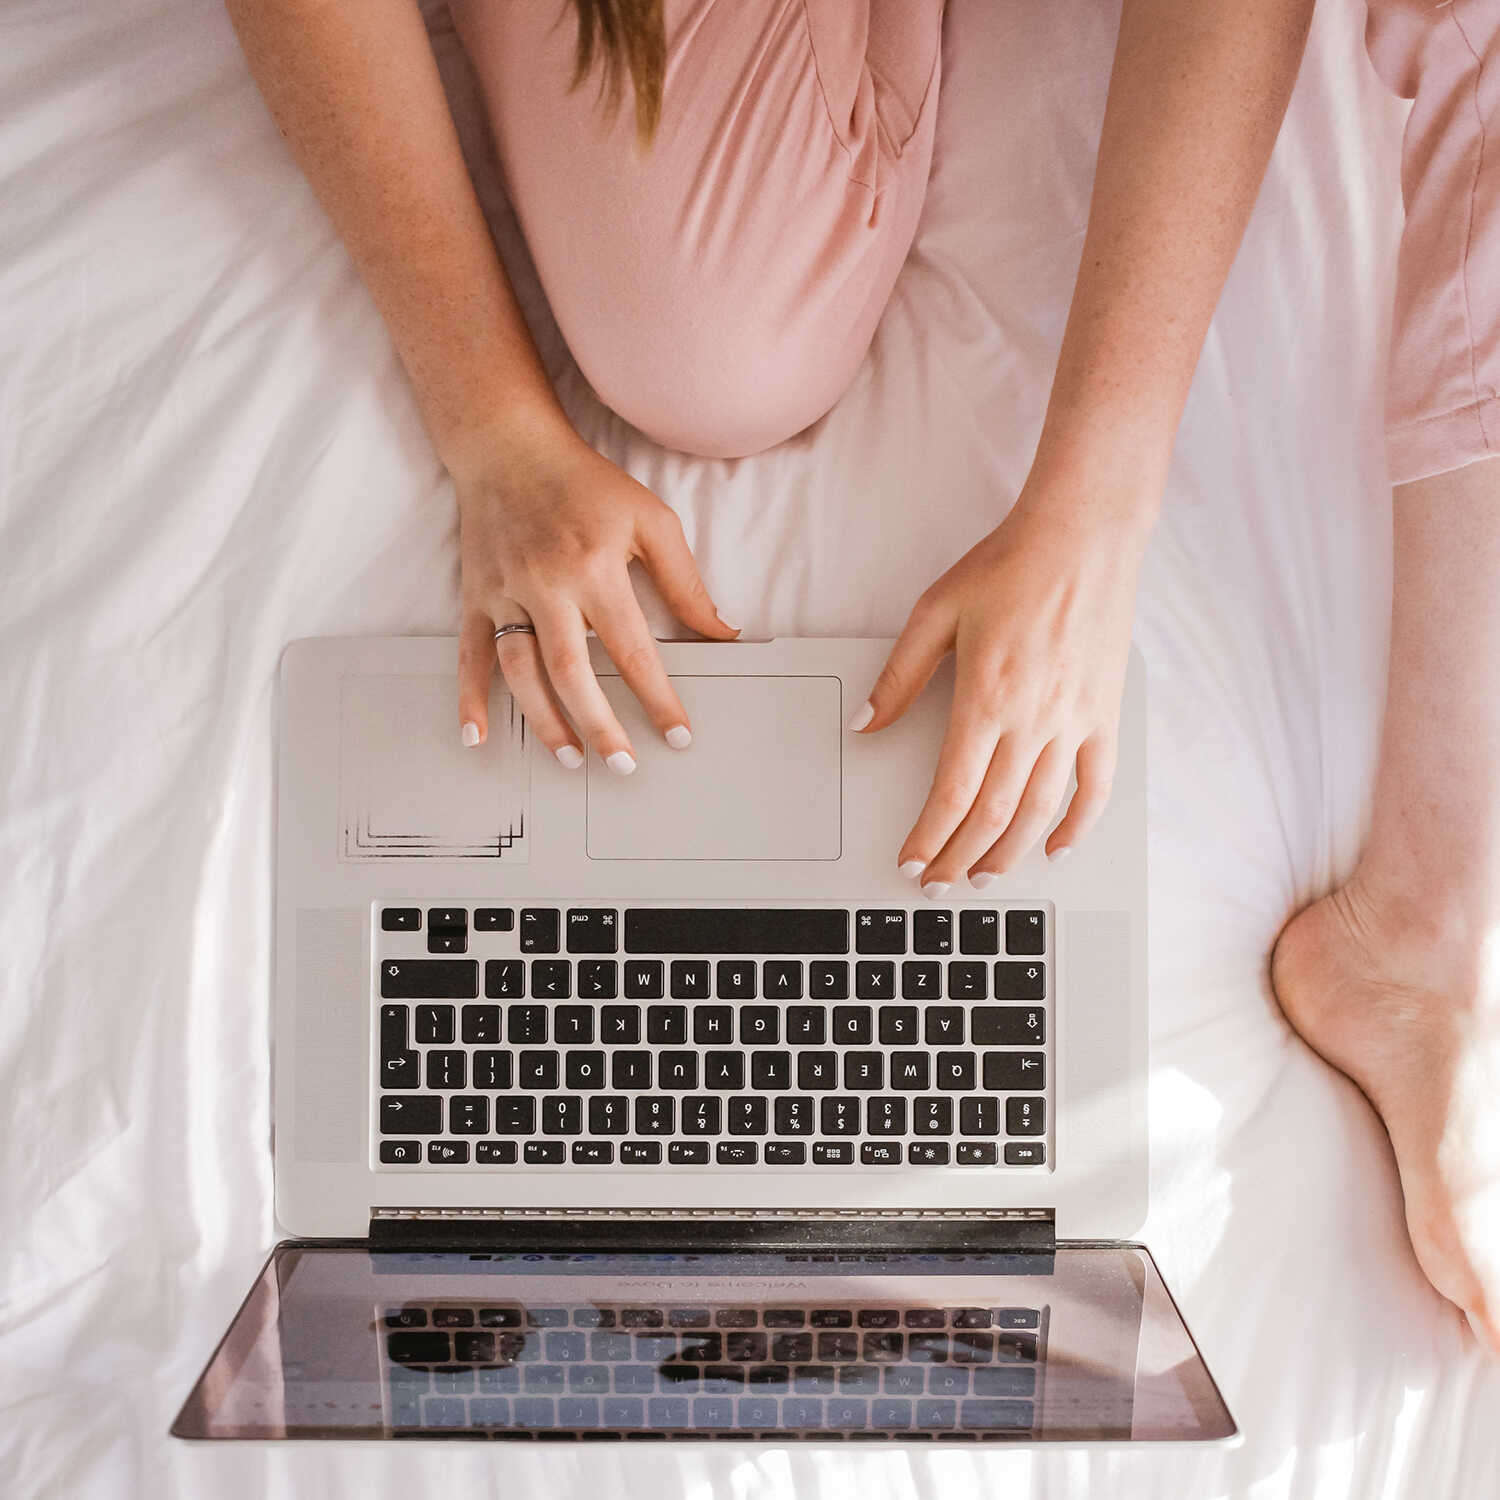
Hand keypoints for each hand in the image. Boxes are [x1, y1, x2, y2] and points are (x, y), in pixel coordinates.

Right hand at [454, 420, 738, 769]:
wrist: (509, 446)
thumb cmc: (585, 484)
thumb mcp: (651, 520)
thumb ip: (686, 583)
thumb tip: (721, 633)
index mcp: (595, 568)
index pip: (633, 650)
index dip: (658, 698)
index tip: (677, 735)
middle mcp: (546, 585)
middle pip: (573, 672)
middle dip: (600, 726)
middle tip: (625, 766)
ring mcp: (505, 592)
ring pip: (521, 672)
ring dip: (545, 722)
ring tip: (572, 759)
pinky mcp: (475, 595)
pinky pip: (469, 654)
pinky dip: (469, 698)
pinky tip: (477, 736)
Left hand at [851, 469, 1148, 891]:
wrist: (1082, 535)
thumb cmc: (1009, 566)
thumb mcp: (935, 612)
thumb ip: (900, 676)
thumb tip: (866, 724)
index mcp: (985, 698)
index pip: (953, 791)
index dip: (930, 836)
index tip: (912, 862)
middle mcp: (1033, 719)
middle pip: (993, 813)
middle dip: (961, 857)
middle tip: (939, 882)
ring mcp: (1074, 721)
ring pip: (1041, 809)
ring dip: (1010, 853)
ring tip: (985, 877)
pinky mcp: (1104, 715)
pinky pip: (1095, 785)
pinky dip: (1078, 824)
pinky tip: (1058, 848)